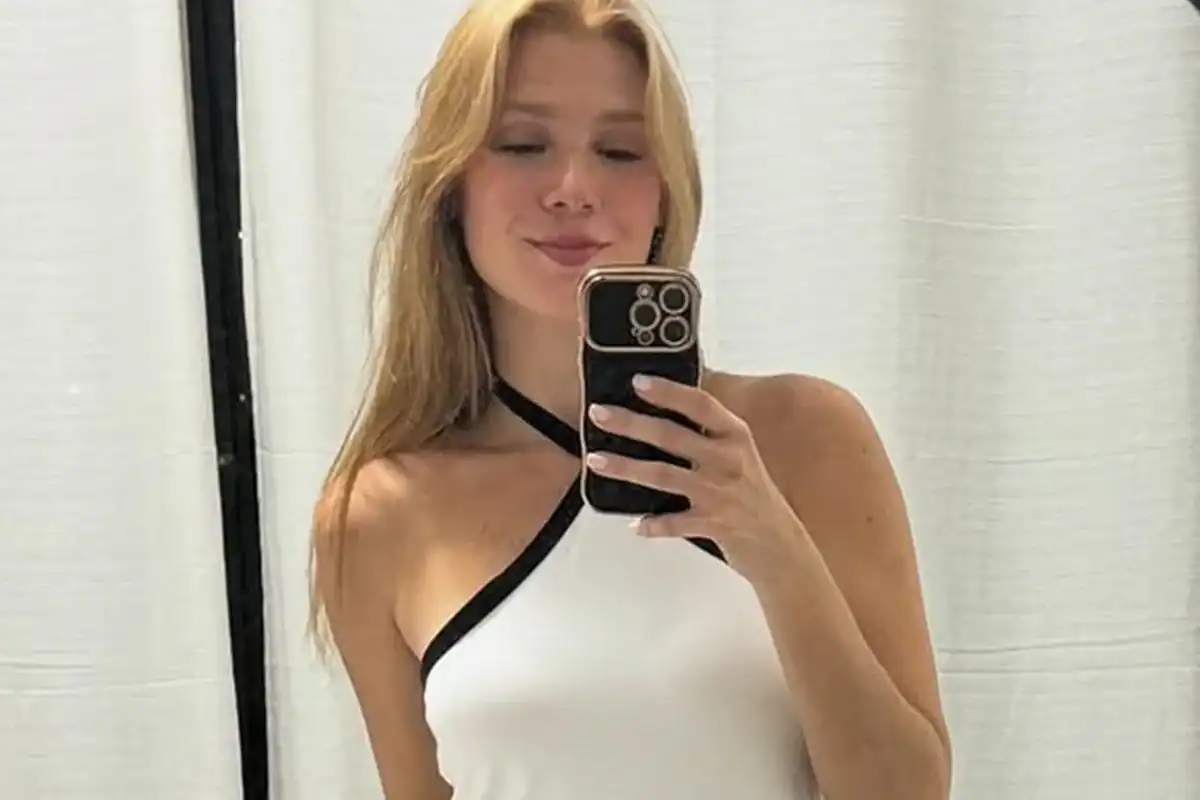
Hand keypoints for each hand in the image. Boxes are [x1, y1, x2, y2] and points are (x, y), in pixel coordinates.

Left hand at [585, 374, 804, 581]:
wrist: (780, 543)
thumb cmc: (752, 493)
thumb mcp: (739, 454)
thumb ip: (710, 433)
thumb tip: (668, 405)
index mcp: (736, 436)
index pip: (700, 404)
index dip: (669, 392)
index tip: (637, 382)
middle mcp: (728, 460)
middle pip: (672, 436)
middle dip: (631, 424)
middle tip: (598, 414)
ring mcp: (720, 493)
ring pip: (664, 476)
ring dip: (626, 468)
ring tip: (595, 460)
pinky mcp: (714, 525)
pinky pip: (674, 523)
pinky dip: (653, 524)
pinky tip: (635, 524)